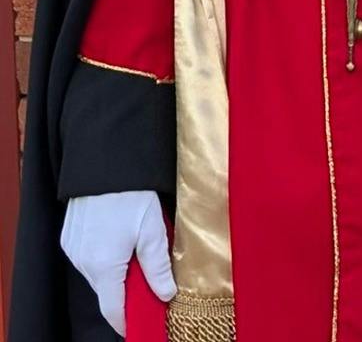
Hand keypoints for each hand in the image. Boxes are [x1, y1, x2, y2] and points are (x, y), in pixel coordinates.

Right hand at [60, 190, 176, 336]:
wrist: (106, 166)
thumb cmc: (133, 196)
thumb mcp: (153, 231)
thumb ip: (158, 267)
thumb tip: (166, 294)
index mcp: (104, 266)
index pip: (113, 308)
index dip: (127, 319)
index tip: (141, 321)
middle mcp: (83, 262)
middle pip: (106, 290)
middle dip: (125, 290)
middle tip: (148, 281)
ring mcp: (73, 250)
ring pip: (97, 273)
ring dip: (115, 271)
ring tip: (137, 252)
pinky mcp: (69, 238)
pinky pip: (88, 257)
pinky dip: (104, 257)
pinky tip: (119, 239)